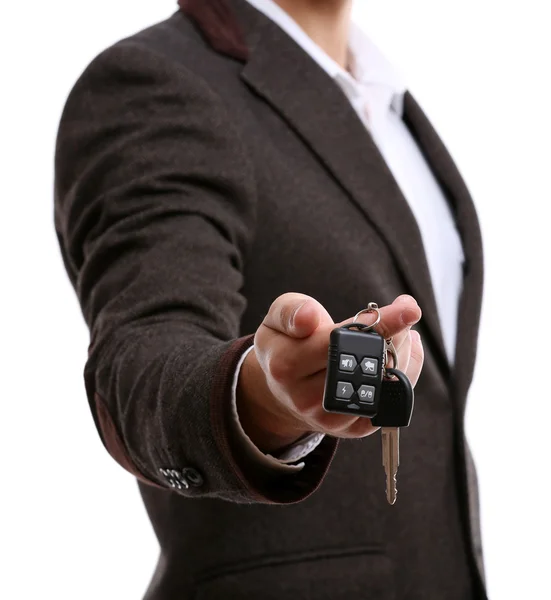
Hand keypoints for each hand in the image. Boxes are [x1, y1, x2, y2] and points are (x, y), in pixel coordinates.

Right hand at [236, 294, 423, 453]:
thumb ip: (291, 310)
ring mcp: (331, 417)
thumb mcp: (277, 317)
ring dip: (402, 353)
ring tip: (398, 331)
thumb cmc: (285, 344)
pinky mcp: (352, 429)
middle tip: (404, 312)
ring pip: (383, 384)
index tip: (409, 309)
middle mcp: (306, 397)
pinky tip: (398, 354)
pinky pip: (391, 402)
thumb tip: (309, 317)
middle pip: (367, 364)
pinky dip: (405, 374)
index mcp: (286, 364)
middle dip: (395, 335)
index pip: (338, 342)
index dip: (378, 325)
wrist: (282, 390)